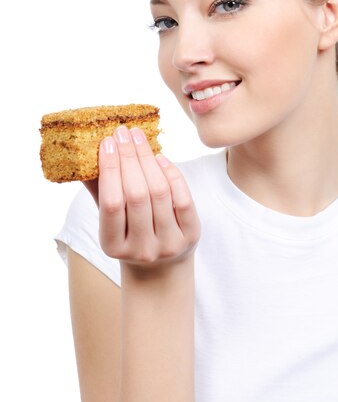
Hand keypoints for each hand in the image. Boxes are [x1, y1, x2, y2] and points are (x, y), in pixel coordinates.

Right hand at [83, 126, 199, 271]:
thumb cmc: (129, 235)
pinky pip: (183, 198)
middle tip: (123, 132)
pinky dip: (171, 174)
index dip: (109, 170)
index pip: (111, 203)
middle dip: (129, 158)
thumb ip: (98, 190)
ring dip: (148, 160)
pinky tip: (160, 158)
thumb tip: (84, 151)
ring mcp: (169, 244)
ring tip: (139, 139)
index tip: (106, 142)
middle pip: (137, 195)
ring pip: (160, 193)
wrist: (160, 269)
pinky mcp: (191, 236)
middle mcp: (143, 249)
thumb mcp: (110, 221)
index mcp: (114, 247)